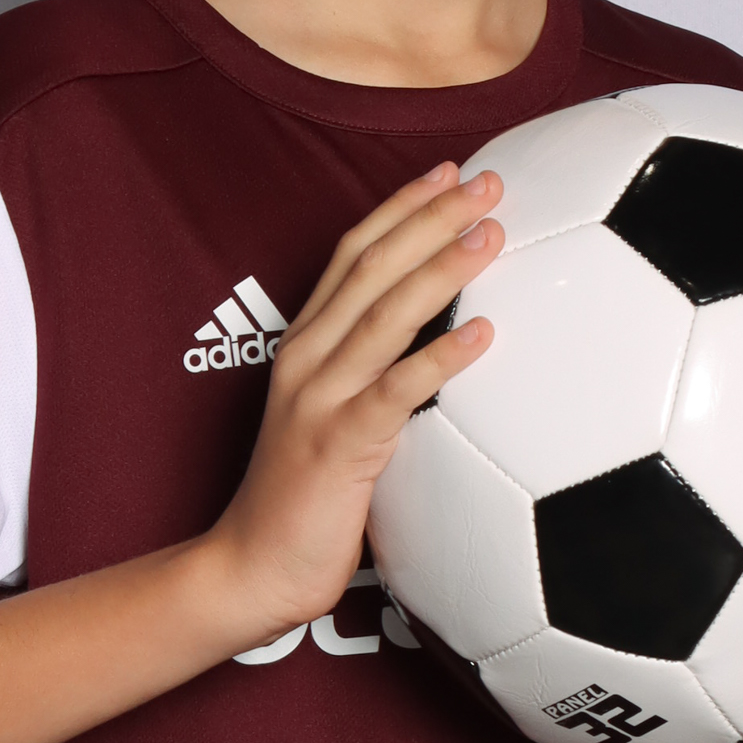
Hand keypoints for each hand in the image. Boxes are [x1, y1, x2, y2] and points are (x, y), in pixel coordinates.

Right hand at [203, 162, 504, 640]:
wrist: (250, 568)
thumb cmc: (305, 501)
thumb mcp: (336, 419)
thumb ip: (379, 378)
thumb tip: (451, 350)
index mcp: (307, 344)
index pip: (354, 254)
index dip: (402, 208)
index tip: (451, 173)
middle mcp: (307, 357)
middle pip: (372, 267)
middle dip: (431, 217)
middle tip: (489, 183)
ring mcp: (317, 398)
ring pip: (384, 315)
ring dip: (440, 268)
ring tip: (491, 234)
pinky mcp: (336, 445)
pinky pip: (395, 392)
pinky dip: (440, 358)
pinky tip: (486, 333)